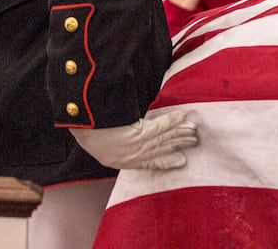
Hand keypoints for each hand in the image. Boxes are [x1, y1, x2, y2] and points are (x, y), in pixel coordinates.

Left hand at [72, 109, 197, 170]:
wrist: (82, 124)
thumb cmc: (90, 130)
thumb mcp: (103, 142)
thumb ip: (120, 142)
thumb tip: (132, 134)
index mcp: (123, 160)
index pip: (150, 162)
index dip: (167, 161)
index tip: (181, 160)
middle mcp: (132, 155)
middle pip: (161, 148)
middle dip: (179, 144)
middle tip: (195, 141)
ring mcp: (136, 145)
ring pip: (163, 138)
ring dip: (180, 132)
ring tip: (193, 130)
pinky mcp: (137, 134)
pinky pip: (159, 127)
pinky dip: (171, 121)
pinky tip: (182, 116)